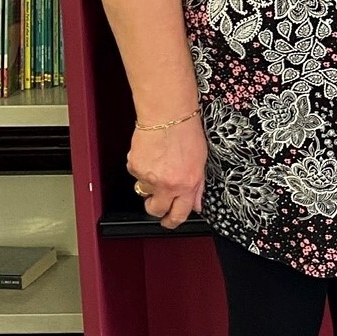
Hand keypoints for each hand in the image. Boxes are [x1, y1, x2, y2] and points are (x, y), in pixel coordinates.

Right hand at [127, 115, 207, 229]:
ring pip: (144, 191)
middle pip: (156, 211)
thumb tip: (196, 204)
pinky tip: (151, 154)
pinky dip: (141, 167)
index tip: (170, 222)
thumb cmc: (186, 132)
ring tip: (158, 164)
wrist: (166, 114)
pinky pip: (136, 175)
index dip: (172, 221)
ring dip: (149, 183)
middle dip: (156, 210)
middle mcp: (168, 184)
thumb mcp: (201, 161)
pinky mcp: (135, 167)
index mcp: (187, 184)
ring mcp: (149, 177)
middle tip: (157, 202)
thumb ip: (198, 186)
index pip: (179, 214)